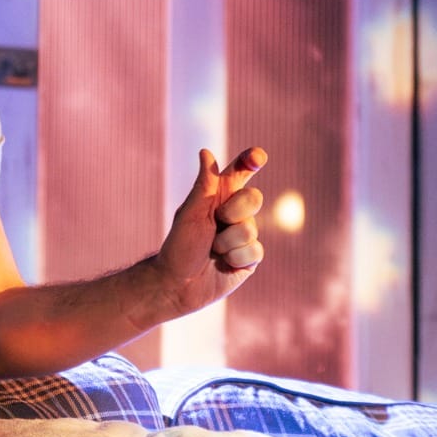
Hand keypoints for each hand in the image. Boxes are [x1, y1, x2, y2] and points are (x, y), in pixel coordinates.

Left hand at [148, 147, 266, 319]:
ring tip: (212, 251)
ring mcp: (244, 235)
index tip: (257, 157)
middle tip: (215, 223)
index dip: (251, 161)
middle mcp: (235, 213)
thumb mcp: (189, 214)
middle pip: (254, 197)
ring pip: (251, 229)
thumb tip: (205, 152)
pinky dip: (235, 258)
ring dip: (227, 242)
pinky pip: (255, 251)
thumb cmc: (178, 246)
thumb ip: (204, 186)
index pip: (241, 172)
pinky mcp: (250, 257)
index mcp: (219, 196)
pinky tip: (224, 264)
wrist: (178, 285)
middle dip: (233, 211)